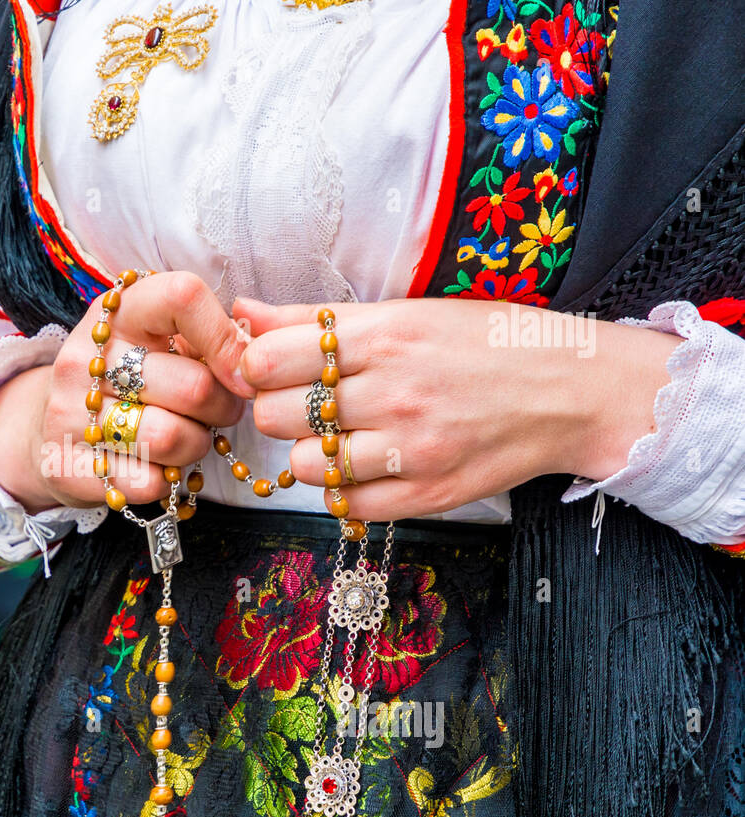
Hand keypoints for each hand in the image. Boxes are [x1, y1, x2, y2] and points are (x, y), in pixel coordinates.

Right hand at [0, 272, 250, 513]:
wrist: (48, 427)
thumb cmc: (129, 380)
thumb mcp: (158, 340)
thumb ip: (208, 335)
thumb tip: (255, 355)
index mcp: (117, 311)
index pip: (183, 296)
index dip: (227, 338)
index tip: (242, 371)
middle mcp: (85, 357)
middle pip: (195, 387)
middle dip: (224, 408)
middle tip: (218, 411)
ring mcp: (69, 412)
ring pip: (172, 438)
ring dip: (196, 445)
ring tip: (187, 436)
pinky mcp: (67, 466)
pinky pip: (147, 482)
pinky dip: (166, 480)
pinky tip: (156, 464)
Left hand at [238, 296, 680, 520]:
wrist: (573, 390)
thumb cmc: (486, 342)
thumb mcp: (404, 312)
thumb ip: (316, 317)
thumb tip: (243, 314)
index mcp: (385, 336)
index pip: (270, 360)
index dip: (256, 366)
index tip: (269, 368)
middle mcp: (395, 394)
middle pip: (277, 415)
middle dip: (279, 408)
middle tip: (306, 403)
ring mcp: (411, 449)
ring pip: (304, 465)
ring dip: (309, 452)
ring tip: (340, 435)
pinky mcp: (427, 494)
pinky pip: (345, 504)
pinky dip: (341, 487)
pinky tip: (363, 465)